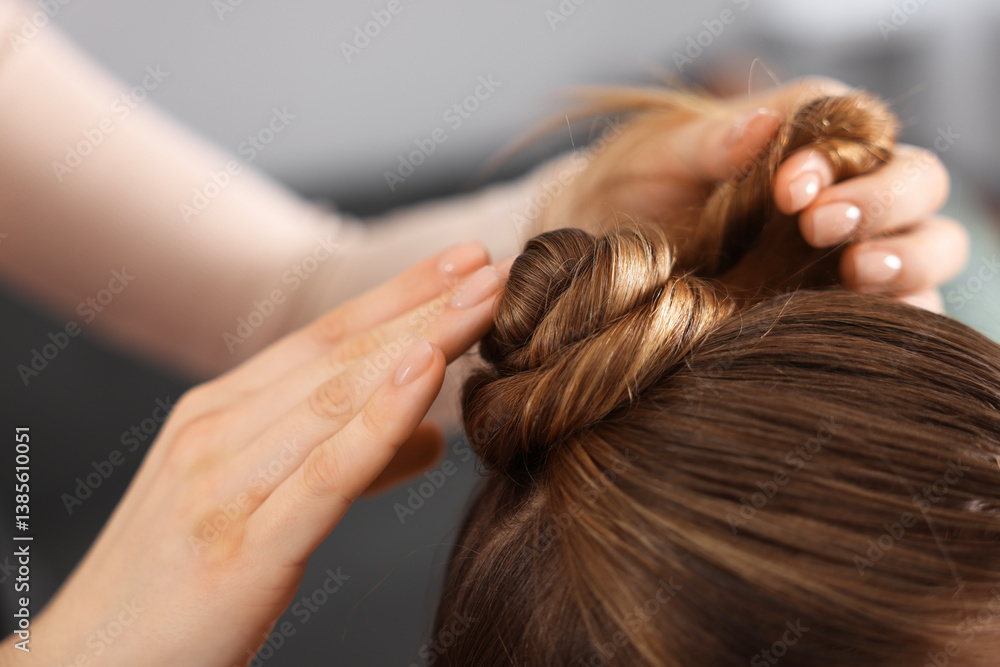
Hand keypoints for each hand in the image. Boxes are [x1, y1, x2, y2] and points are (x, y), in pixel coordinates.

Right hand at [4, 242, 508, 666]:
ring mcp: (222, 486)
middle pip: (339, 354)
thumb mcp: (258, 504)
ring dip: (420, 340)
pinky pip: (324, 473)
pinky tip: (426, 372)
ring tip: (485, 299)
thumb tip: (437, 434)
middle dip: (422, 303)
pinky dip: (380, 417)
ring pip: (338, 396)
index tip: (464, 261)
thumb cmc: (179, 588)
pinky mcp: (240, 551)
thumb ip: (348, 462)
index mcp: (218, 415)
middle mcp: (217, 433)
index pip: (324, 338)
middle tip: (492, 263)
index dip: (399, 295)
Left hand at [538, 77, 966, 311]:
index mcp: (808, 137)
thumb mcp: (656, 161)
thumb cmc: (636, 194)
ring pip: (931, 245)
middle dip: (883, 200)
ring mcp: (854, 251)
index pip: (856, 127)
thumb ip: (704, 143)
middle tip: (821, 225)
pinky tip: (862, 323)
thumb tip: (758, 127)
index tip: (788, 187)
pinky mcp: (847, 307)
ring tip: (860, 270)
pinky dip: (900, 315)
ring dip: (910, 257)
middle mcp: (845, 190)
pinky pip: (906, 310)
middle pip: (917, 180)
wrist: (609, 259)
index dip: (838, 154)